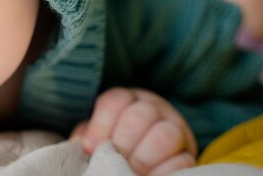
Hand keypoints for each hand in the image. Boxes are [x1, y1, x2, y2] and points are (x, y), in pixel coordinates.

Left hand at [70, 87, 196, 175]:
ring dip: (145, 157)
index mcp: (127, 100)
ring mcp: (175, 129)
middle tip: (112, 163)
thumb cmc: (114, 143)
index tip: (90, 148)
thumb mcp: (99, 135)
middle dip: (122, 143)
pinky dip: (165, 171)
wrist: (151, 156)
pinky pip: (184, 160)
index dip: (100, 125)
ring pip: (166, 134)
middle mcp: (153, 108)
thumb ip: (88, 137)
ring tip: (131, 172)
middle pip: (140, 116)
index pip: (115, 101)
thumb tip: (79, 146)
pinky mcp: (189, 154)